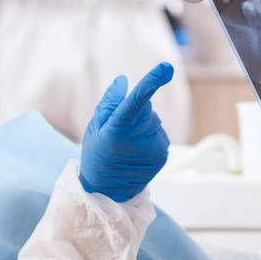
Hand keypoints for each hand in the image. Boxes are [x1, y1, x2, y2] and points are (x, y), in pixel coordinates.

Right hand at [80, 63, 172, 202]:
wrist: (107, 191)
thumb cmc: (96, 154)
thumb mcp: (94, 127)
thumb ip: (109, 103)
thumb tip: (123, 81)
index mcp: (117, 129)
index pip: (137, 100)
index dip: (151, 82)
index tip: (166, 68)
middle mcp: (138, 139)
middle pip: (146, 107)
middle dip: (135, 111)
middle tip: (118, 131)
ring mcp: (153, 148)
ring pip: (153, 120)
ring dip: (142, 125)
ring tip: (127, 144)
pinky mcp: (163, 154)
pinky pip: (159, 133)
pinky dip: (149, 137)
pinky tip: (137, 151)